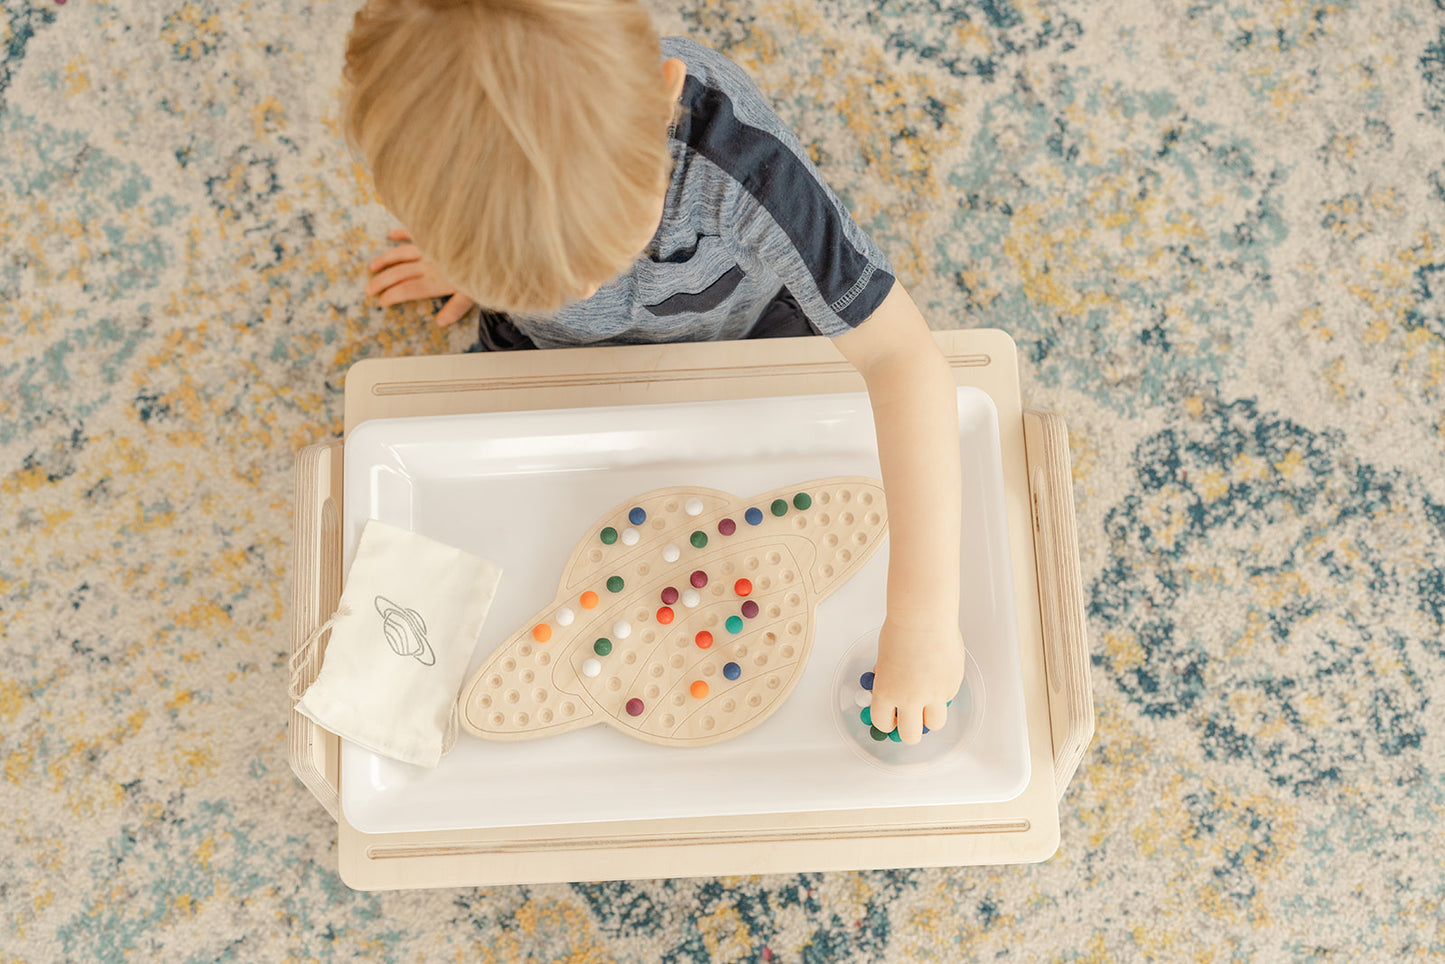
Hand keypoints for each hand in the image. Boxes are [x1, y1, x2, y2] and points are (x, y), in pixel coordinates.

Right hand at [364, 227, 476, 326]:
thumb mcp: (474, 293)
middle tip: (368, 289)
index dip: (393, 295)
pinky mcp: (436, 234)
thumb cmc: (487, 270)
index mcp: (436, 280)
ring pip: (402, 253)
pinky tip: (391, 235)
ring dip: (386, 260)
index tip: (381, 301)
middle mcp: (429, 263)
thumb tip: (440, 322)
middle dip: (382, 282)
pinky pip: (415, 232)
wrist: (492, 241)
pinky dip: (402, 233)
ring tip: (372, 267)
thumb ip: (456, 307)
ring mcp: (431, 247)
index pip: (408, 289)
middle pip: (400, 273)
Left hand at [867, 615, 963, 744]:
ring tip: (927, 703)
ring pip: (935, 724)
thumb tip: (889, 683)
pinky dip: (943, 693)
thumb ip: (887, 676)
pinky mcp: (952, 686)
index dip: (887, 722)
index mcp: (887, 692)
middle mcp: (910, 699)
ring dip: (930, 717)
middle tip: (909, 719)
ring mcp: (934, 695)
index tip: (890, 718)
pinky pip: (948, 699)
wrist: (924, 617)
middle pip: (910, 736)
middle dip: (908, 731)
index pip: (882, 723)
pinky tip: (938, 674)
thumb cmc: (901, 630)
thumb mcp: (884, 657)